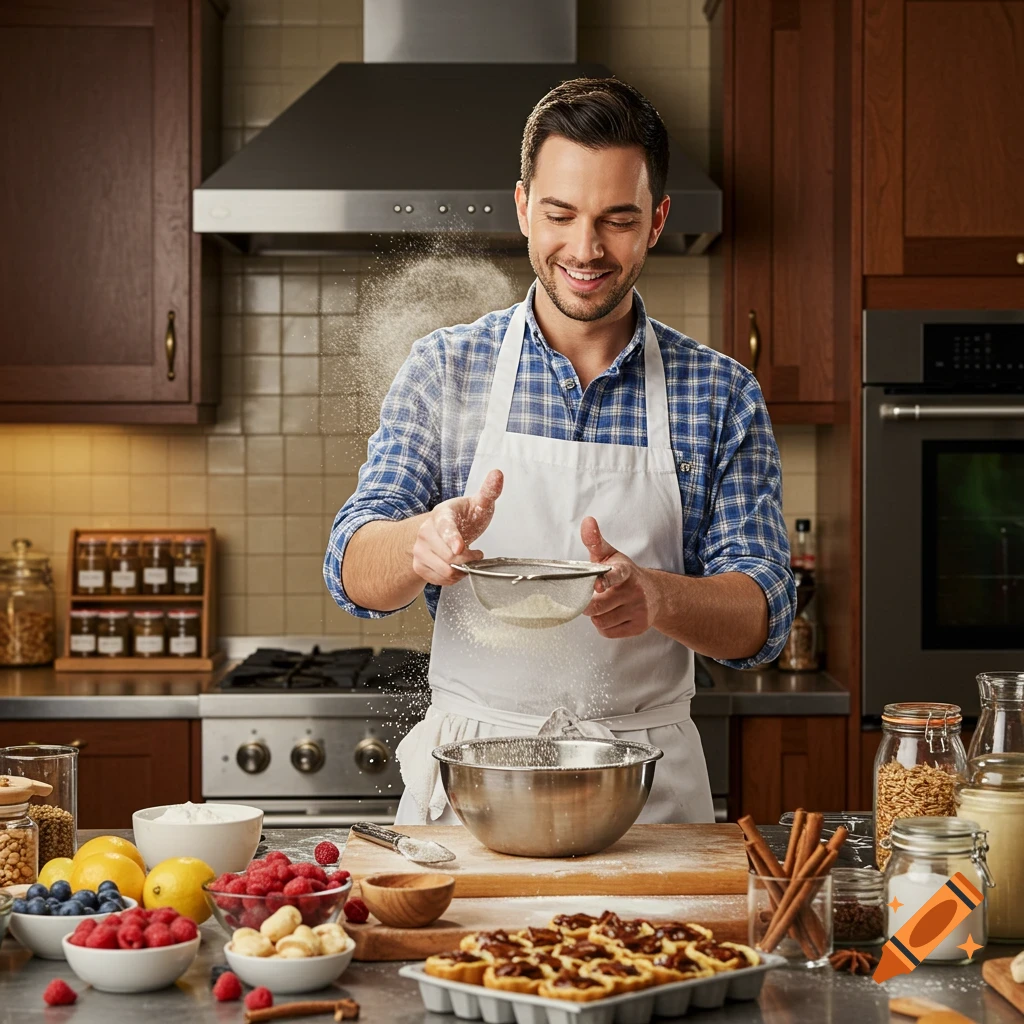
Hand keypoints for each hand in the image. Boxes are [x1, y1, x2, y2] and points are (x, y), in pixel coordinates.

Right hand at [412, 469, 503, 585]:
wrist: (443, 530)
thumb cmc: (463, 517)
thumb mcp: (478, 503)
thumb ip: (489, 491)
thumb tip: (498, 474)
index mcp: (441, 514)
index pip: (445, 527)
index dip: (452, 539)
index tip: (460, 548)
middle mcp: (425, 532)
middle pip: (448, 556)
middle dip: (468, 559)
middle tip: (476, 553)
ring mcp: (419, 549)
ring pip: (445, 570)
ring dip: (462, 570)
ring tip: (467, 559)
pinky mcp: (418, 565)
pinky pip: (439, 580)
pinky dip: (452, 579)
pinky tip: (457, 568)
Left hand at [580, 516, 659, 638]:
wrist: (655, 594)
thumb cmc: (625, 574)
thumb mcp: (611, 554)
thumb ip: (595, 540)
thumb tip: (587, 521)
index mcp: (625, 571)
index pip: (615, 575)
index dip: (605, 580)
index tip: (599, 584)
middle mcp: (634, 591)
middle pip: (598, 606)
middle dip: (588, 604)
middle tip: (589, 598)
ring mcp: (638, 610)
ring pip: (601, 621)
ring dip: (595, 615)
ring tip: (602, 606)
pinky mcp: (638, 626)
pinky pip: (607, 632)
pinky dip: (603, 626)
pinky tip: (610, 615)